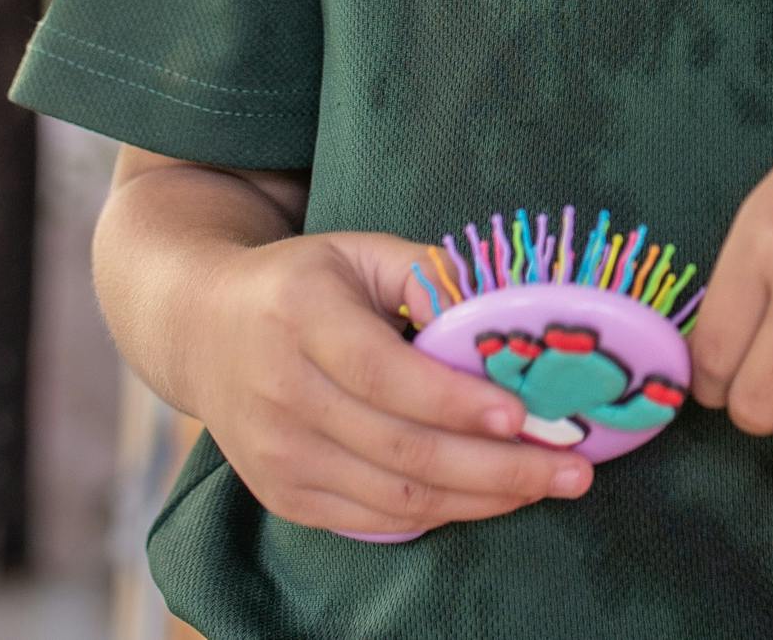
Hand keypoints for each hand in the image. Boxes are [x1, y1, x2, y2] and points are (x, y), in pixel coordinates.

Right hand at [176, 228, 595, 537]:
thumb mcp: (357, 252)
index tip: (523, 414)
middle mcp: (281, 392)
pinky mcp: (281, 494)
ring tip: (550, 485)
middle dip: (498, 466)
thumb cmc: (299, 283)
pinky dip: (440, 515)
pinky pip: (373, 520)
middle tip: (573, 468)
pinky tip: (491, 498)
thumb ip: (428, 272)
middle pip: (401, 448)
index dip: (455, 401)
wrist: (198, 328)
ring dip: (482, 498)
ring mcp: (276, 454)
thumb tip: (507, 305)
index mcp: (301, 317)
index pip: (385, 374)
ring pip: (395, 495)